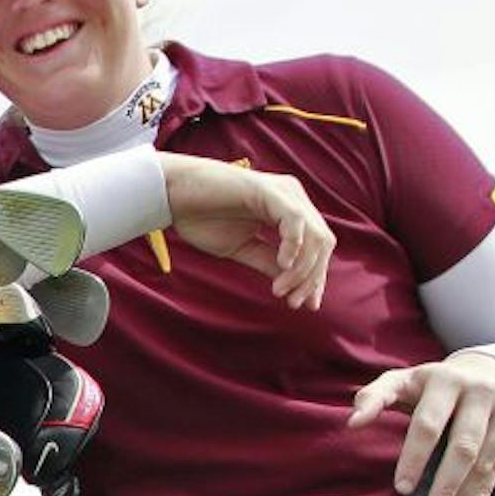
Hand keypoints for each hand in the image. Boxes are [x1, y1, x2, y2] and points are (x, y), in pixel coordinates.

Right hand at [159, 157, 333, 310]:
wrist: (172, 195)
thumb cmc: (201, 217)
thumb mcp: (240, 248)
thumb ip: (267, 262)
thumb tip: (290, 284)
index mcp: (287, 211)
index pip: (316, 246)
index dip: (314, 277)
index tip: (304, 304)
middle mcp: (292, 198)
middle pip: (323, 242)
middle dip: (312, 277)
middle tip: (293, 302)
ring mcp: (283, 192)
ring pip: (314, 235)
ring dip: (302, 269)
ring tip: (280, 290)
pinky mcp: (270, 191)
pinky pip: (295, 221)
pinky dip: (293, 247)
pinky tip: (282, 266)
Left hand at [348, 349, 494, 495]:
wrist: (486, 370)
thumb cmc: (432, 384)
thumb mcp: (402, 381)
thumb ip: (374, 397)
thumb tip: (353, 421)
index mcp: (445, 380)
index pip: (428, 425)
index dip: (414, 458)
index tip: (402, 488)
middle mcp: (479, 392)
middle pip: (463, 447)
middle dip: (446, 484)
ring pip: (485, 460)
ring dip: (464, 492)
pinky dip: (485, 490)